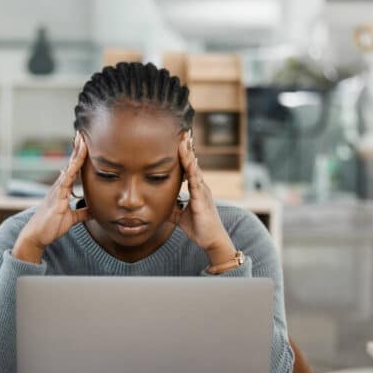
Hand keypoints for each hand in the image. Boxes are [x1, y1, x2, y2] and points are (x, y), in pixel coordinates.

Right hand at [13, 132, 90, 262]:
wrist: (35, 236)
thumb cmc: (50, 226)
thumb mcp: (71, 219)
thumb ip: (82, 213)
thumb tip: (95, 211)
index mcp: (63, 189)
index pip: (73, 168)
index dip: (79, 156)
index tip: (85, 142)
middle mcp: (59, 186)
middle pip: (71, 163)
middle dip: (77, 148)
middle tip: (82, 133)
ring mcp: (57, 190)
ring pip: (69, 168)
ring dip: (76, 155)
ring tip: (81, 140)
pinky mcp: (56, 198)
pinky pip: (65, 182)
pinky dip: (70, 171)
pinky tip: (74, 163)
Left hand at [167, 131, 236, 264]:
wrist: (211, 241)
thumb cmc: (199, 228)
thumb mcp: (180, 216)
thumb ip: (172, 208)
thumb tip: (161, 206)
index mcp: (196, 189)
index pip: (188, 167)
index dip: (184, 154)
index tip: (179, 140)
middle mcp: (201, 187)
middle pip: (193, 163)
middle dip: (188, 148)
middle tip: (183, 131)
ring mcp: (203, 191)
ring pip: (195, 169)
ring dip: (189, 155)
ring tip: (185, 140)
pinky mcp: (202, 199)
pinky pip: (196, 182)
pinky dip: (192, 170)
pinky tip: (189, 161)